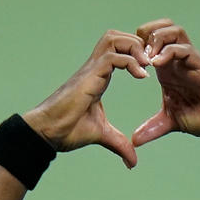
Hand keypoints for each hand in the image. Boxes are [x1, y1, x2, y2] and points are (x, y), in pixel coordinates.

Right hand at [23, 31, 150, 168]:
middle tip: (151, 63)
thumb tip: (132, 163)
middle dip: (138, 44)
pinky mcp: (89, 76)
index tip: (150, 71)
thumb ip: (119, 144)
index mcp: (99, 77)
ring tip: (147, 65)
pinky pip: (113, 57)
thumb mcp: (102, 135)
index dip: (136, 54)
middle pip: (117, 37)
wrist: (48, 132)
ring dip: (135, 47)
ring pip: (115, 39)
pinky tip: (141, 76)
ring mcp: (91, 70)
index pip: (119, 51)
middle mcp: (95, 68)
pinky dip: (131, 61)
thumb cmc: (67, 130)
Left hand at [131, 20, 199, 146]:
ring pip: (172, 31)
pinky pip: (184, 48)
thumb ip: (152, 128)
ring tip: (147, 57)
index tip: (124, 62)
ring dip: (156, 39)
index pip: (149, 43)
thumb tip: (135, 140)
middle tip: (134, 54)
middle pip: (159, 28)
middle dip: (143, 35)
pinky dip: (169, 51)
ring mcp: (189, 60)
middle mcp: (177, 60)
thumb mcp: (171, 122)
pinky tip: (157, 63)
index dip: (134, 47)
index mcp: (167, 70)